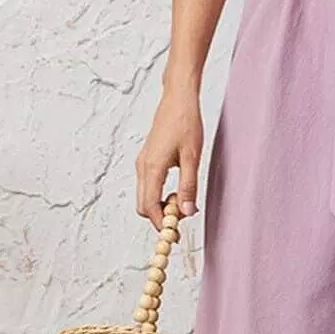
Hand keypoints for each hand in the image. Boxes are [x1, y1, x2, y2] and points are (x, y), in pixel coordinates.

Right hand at [135, 88, 203, 228]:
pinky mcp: (146, 159)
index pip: (149, 207)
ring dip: (161, 205)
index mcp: (151, 168)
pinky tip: (178, 189)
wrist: (178, 98)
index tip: (175, 235)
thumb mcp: (192, 157)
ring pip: (145, 196)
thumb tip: (187, 212)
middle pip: (143, 206)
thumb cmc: (186, 123)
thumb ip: (188, 186)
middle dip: (161, 217)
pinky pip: (148, 185)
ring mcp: (142, 163)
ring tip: (184, 200)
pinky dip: (160, 194)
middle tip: (183, 218)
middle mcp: (142, 167)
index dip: (161, 224)